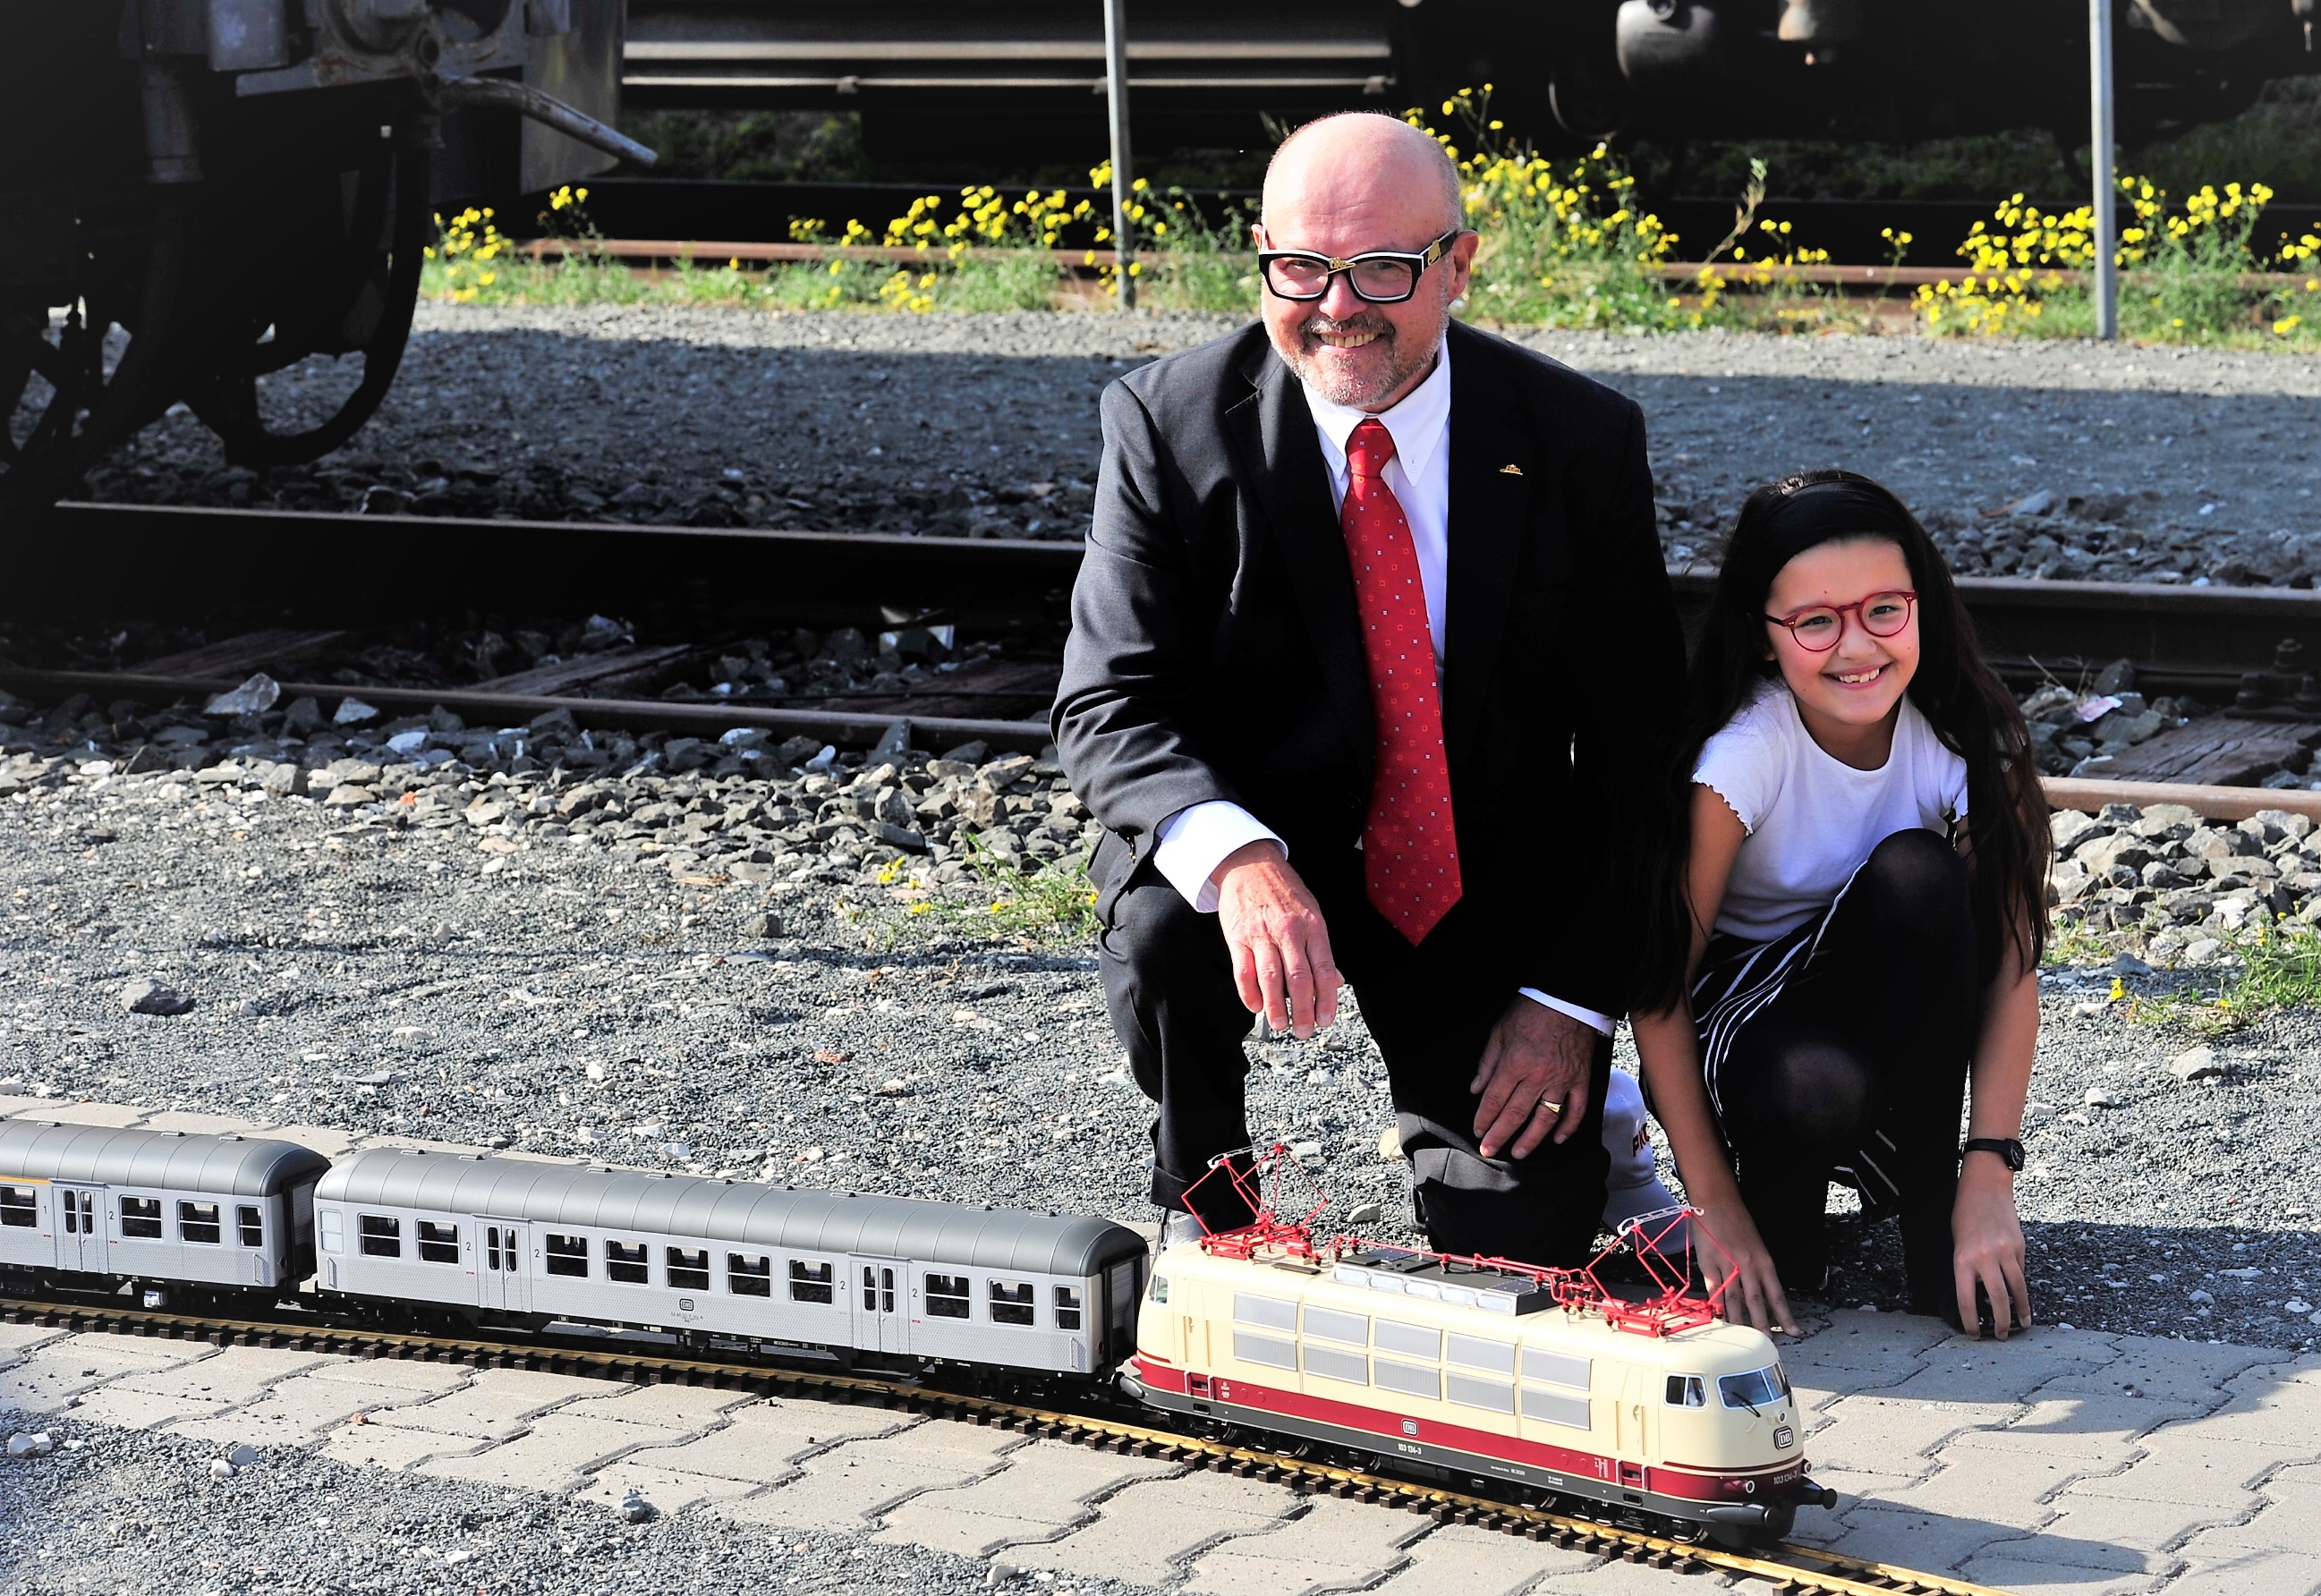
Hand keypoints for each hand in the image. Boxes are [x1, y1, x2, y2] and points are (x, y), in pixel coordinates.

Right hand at [1214, 841, 1341, 1038]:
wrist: (1249, 863)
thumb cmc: (1284, 891)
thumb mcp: (1312, 912)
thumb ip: (1321, 949)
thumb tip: (1335, 982)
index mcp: (1313, 926)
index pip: (1324, 969)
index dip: (1327, 999)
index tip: (1327, 1020)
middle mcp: (1289, 931)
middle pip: (1299, 979)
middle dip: (1303, 1010)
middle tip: (1305, 1031)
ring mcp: (1261, 934)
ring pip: (1270, 978)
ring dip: (1276, 1007)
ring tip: (1281, 1025)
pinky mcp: (1237, 937)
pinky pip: (1243, 971)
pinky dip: (1249, 993)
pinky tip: (1256, 1007)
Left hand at [1470, 998, 1593, 1159]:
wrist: (1568, 998)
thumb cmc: (1532, 1011)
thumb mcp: (1500, 1032)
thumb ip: (1487, 1063)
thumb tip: (1476, 1089)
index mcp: (1515, 1062)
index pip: (1494, 1099)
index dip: (1484, 1119)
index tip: (1478, 1131)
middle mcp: (1538, 1075)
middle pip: (1516, 1114)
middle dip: (1500, 1135)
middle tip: (1490, 1151)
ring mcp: (1562, 1080)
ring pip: (1546, 1118)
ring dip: (1531, 1139)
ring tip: (1519, 1152)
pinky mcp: (1581, 1079)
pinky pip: (1577, 1109)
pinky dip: (1569, 1127)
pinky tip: (1559, 1139)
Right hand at [1691, 1195, 1797, 1335]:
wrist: (1716, 1201)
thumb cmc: (1737, 1220)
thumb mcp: (1755, 1244)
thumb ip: (1757, 1268)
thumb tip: (1757, 1292)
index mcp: (1763, 1260)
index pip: (1777, 1294)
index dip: (1785, 1315)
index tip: (1794, 1332)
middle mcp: (1748, 1265)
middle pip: (1756, 1301)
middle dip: (1762, 1324)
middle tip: (1767, 1343)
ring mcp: (1727, 1265)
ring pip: (1734, 1299)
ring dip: (1738, 1321)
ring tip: (1741, 1337)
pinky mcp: (1708, 1264)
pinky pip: (1713, 1290)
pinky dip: (1715, 1306)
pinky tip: (1717, 1318)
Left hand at [1953, 1157, 2030, 1338]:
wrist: (1985, 1187)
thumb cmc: (1965, 1214)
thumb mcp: (1958, 1243)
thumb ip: (1969, 1268)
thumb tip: (1981, 1294)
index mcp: (1962, 1259)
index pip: (1967, 1299)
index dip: (1970, 1321)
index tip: (1972, 1334)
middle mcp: (1985, 1257)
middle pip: (1998, 1299)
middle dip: (2000, 1322)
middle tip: (2000, 1336)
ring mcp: (2005, 1251)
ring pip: (2017, 1289)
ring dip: (2021, 1310)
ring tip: (2022, 1324)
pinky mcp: (2020, 1246)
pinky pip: (2020, 1272)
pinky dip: (2021, 1286)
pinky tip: (2022, 1297)